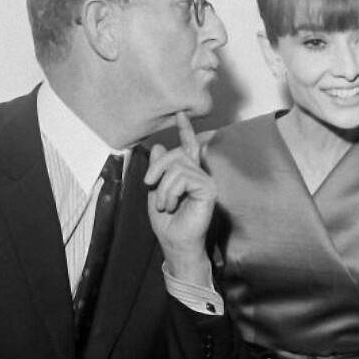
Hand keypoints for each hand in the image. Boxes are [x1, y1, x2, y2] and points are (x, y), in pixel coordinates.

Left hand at [145, 112, 215, 283]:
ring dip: (162, 187)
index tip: (181, 114)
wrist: (175, 244)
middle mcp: (200, 174)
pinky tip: (172, 205)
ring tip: (164, 204)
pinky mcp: (208, 189)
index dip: (186, 130)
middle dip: (157, 168)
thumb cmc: (167, 223)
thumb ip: (158, 170)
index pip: (188, 147)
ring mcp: (206, 181)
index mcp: (189, 174)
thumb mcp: (156, 192)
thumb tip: (159, 146)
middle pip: (175, 153)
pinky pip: (183, 177)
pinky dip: (170, 191)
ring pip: (177, 167)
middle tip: (149, 186)